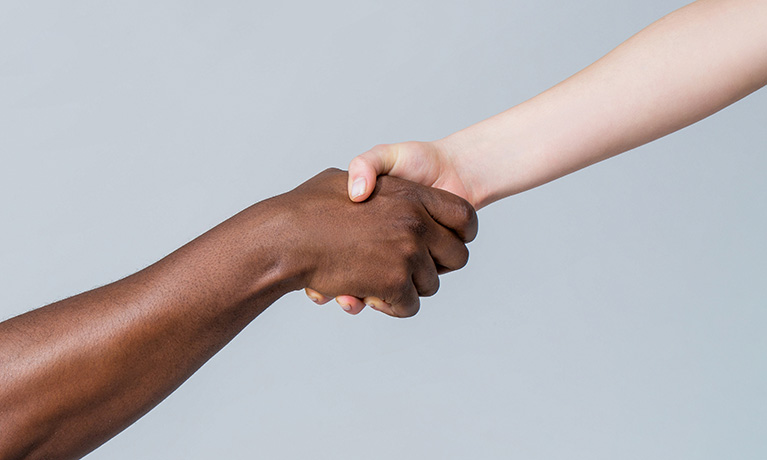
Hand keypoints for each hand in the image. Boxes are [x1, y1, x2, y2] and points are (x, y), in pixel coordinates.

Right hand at [279, 168, 476, 316]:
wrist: (288, 234)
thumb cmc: (310, 205)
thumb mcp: (345, 177)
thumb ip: (372, 182)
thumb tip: (374, 191)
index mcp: (411, 195)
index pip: (464, 218)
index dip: (461, 234)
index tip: (446, 244)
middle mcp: (416, 223)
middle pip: (456, 258)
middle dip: (436, 267)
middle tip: (414, 269)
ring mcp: (407, 253)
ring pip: (431, 286)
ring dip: (408, 289)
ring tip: (380, 280)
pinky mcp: (394, 282)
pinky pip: (409, 305)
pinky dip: (392, 306)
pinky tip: (368, 296)